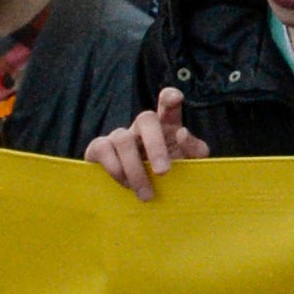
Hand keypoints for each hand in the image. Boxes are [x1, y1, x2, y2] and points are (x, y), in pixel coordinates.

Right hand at [84, 88, 208, 200]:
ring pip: (123, 138)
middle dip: (155, 146)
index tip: (176, 99)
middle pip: (145, 119)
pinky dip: (115, 168)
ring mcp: (120, 135)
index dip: (169, 97)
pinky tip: (126, 185)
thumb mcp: (189, 164)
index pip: (167, 103)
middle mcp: (142, 127)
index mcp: (167, 125)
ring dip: (135, 168)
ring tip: (146, 194)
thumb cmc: (171, 176)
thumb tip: (181, 133)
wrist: (143, 196)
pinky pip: (102, 149)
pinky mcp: (99, 148)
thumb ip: (195, 150)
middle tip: (163, 172)